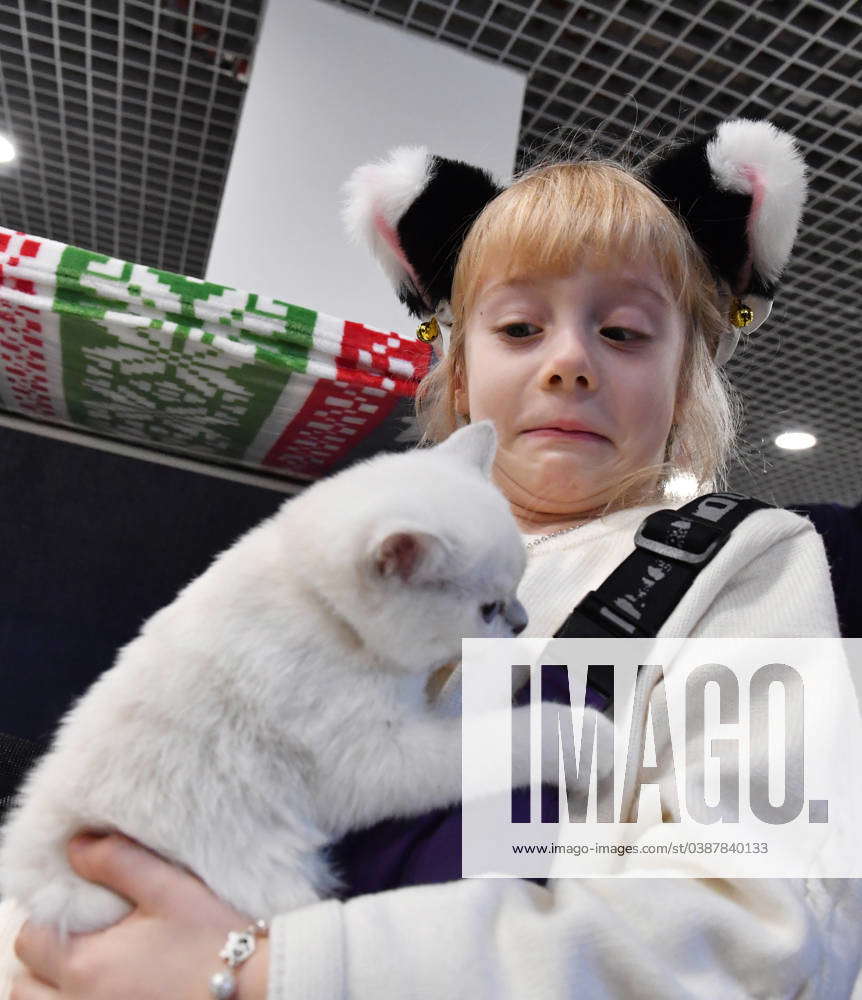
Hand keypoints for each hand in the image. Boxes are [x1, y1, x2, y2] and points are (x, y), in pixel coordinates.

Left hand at [12, 832, 268, 999]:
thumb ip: (117, 862)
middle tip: (79, 940)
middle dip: (41, 963)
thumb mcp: (169, 888)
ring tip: (90, 970)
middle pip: (24, 989)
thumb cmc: (216, 938)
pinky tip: (111, 987)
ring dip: (53, 990)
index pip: (32, 941)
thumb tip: (76, 846)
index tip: (78, 908)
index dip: (49, 919)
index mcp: (87, 967)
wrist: (258, 987)